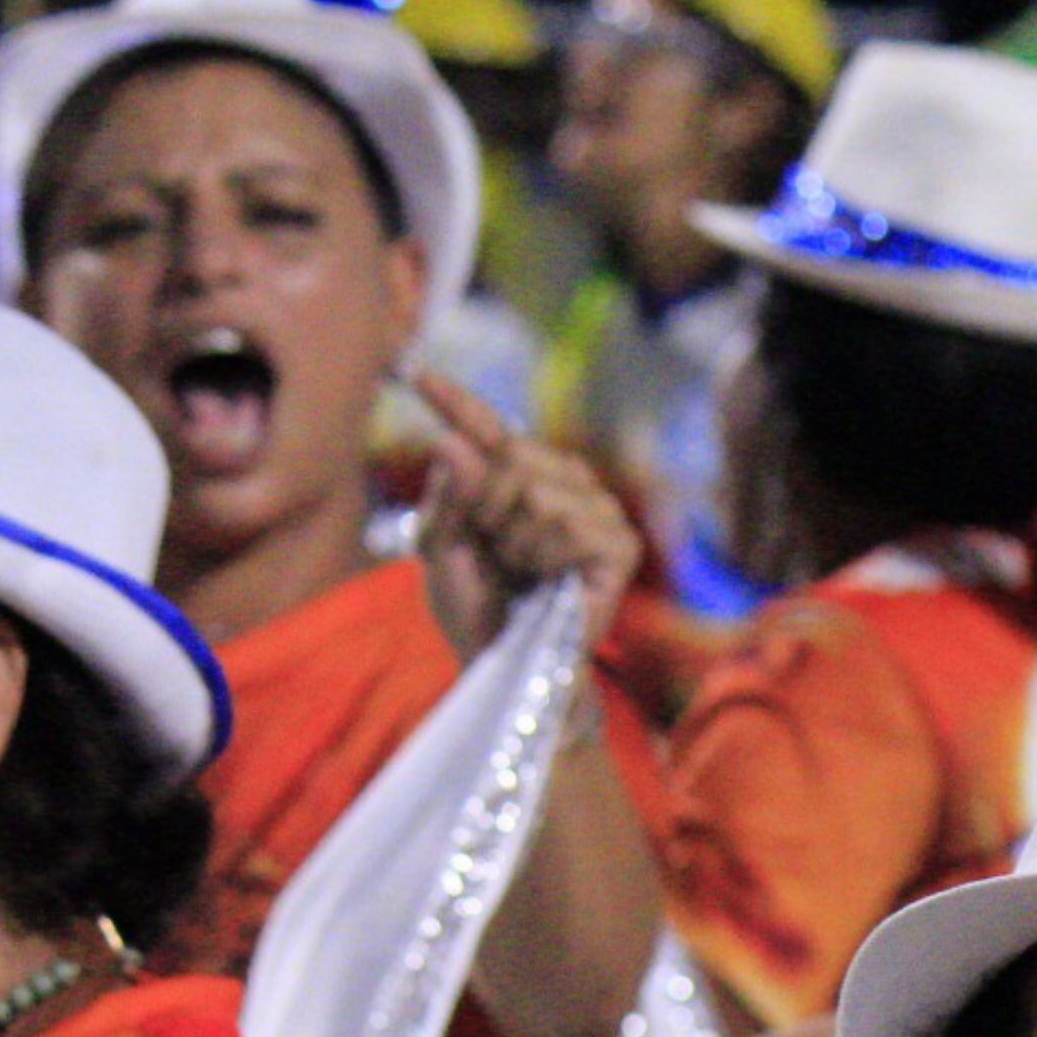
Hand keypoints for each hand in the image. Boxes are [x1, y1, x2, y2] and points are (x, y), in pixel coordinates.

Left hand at [412, 373, 640, 657]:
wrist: (505, 663)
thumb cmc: (475, 605)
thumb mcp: (440, 544)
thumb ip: (447, 492)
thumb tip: (449, 439)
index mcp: (517, 476)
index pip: (489, 427)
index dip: (457, 401)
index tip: (416, 373)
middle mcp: (563, 482)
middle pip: (512, 456)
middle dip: (486, 506)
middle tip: (494, 549)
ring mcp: (597, 511)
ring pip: (539, 492)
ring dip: (516, 542)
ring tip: (524, 571)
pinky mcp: (620, 545)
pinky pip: (571, 524)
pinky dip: (548, 557)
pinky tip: (552, 581)